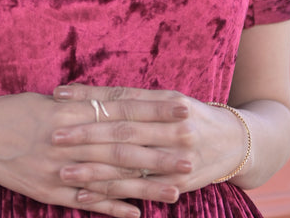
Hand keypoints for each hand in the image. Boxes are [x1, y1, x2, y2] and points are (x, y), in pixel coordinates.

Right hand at [0, 91, 193, 217]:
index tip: (183, 109)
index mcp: (71, 111)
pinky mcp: (50, 192)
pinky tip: (138, 215)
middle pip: (122, 145)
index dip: (153, 110)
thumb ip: (82, 105)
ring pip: (111, 178)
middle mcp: (69, 139)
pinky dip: (113, 209)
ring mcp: (60, 168)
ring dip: (145, 184)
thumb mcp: (49, 102)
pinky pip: (87, 202)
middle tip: (192, 152)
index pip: (121, 109)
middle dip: (159, 149)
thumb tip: (115, 103)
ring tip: (177, 188)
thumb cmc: (12, 111)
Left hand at [49, 84, 247, 204]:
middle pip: (121, 131)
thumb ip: (132, 99)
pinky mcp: (175, 184)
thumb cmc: (191, 115)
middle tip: (55, 135)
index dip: (89, 97)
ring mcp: (175, 158)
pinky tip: (84, 195)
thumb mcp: (167, 99)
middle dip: (86, 134)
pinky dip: (109, 194)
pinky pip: (136, 190)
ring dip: (92, 169)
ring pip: (127, 164)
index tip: (58, 96)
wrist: (234, 143)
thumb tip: (88, 95)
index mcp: (167, 102)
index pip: (120, 99)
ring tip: (63, 170)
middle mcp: (172, 128)